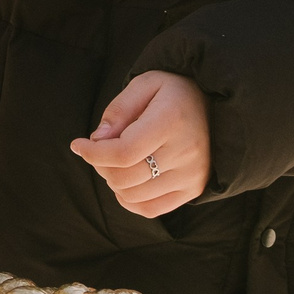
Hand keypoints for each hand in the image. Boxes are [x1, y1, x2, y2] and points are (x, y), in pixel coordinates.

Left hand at [70, 70, 210, 218]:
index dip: (94, 153)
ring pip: (133, 196)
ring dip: (113, 181)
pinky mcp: (194, 189)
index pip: (124, 152)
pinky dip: (128, 199)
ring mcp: (192, 174)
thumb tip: (98, 140)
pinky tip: (126, 181)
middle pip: (125, 177)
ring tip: (116, 161)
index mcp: (172, 120)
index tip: (78, 145)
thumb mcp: (145, 83)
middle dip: (100, 165)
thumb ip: (118, 110)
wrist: (214, 106)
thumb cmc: (173, 92)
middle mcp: (186, 152)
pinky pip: (150, 209)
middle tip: (98, 150)